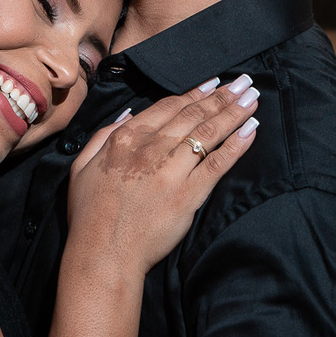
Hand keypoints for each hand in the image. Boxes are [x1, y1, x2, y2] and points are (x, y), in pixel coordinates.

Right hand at [66, 75, 258, 277]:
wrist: (103, 253)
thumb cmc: (89, 215)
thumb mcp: (82, 166)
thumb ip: (104, 135)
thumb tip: (129, 114)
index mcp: (126, 138)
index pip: (168, 107)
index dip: (194, 93)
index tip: (214, 84)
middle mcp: (151, 148)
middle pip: (193, 114)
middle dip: (222, 96)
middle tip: (243, 83)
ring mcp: (172, 170)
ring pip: (208, 132)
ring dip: (234, 112)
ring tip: (252, 98)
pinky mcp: (189, 194)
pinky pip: (217, 163)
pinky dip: (236, 145)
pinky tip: (251, 130)